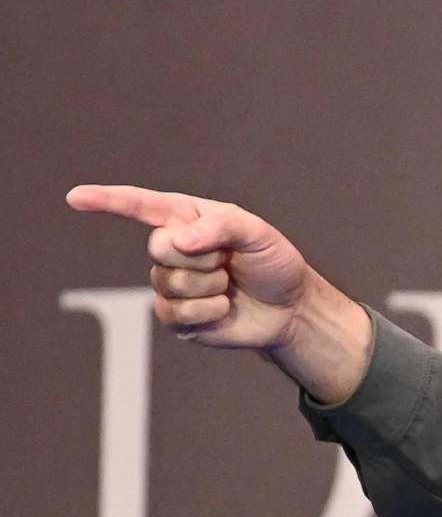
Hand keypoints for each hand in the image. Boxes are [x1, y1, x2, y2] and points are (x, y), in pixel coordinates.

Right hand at [65, 184, 320, 350]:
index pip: (139, 205)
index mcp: (185, 218)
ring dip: (210, 286)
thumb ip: (220, 226)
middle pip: (158, 247)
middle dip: (200, 255)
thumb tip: (178, 240)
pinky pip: (175, 313)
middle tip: (227, 261)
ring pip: (169, 282)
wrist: (290, 307)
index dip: (106, 201)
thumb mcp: (257, 233)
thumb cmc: (273, 262)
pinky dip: (208, 311)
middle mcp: (171, 249)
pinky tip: (224, 308)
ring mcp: (170, 284)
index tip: (75, 198)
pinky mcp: (177, 317)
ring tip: (229, 284)